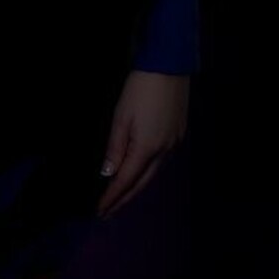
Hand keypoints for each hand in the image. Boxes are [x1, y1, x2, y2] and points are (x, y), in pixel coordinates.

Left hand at [96, 71, 190, 219]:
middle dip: (124, 199)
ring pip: (153, 173)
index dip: (112, 197)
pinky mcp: (179, 134)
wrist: (169, 66)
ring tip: (120, 197)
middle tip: (108, 212)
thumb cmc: (140, 89)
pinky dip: (147, 172)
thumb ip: (115, 148)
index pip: (126, 181)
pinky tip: (139, 173)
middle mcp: (164, 151)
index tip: (99, 211)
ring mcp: (174, 143)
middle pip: (142, 183)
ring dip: (136, 187)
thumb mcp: (121, 117)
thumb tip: (108, 174)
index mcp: (147, 148)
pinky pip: (161, 161)